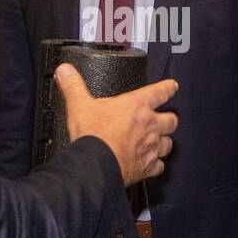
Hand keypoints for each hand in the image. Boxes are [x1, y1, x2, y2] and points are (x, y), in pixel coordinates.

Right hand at [54, 63, 177, 186]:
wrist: (96, 165)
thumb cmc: (93, 136)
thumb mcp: (79, 105)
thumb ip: (73, 86)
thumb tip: (65, 71)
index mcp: (136, 106)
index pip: (160, 92)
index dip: (168, 88)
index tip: (172, 86)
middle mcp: (149, 126)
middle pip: (171, 120)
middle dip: (169, 119)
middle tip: (165, 118)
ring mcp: (150, 147)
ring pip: (168, 143)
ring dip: (164, 142)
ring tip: (159, 141)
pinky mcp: (147, 167)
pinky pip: (159, 166)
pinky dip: (156, 164)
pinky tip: (151, 164)